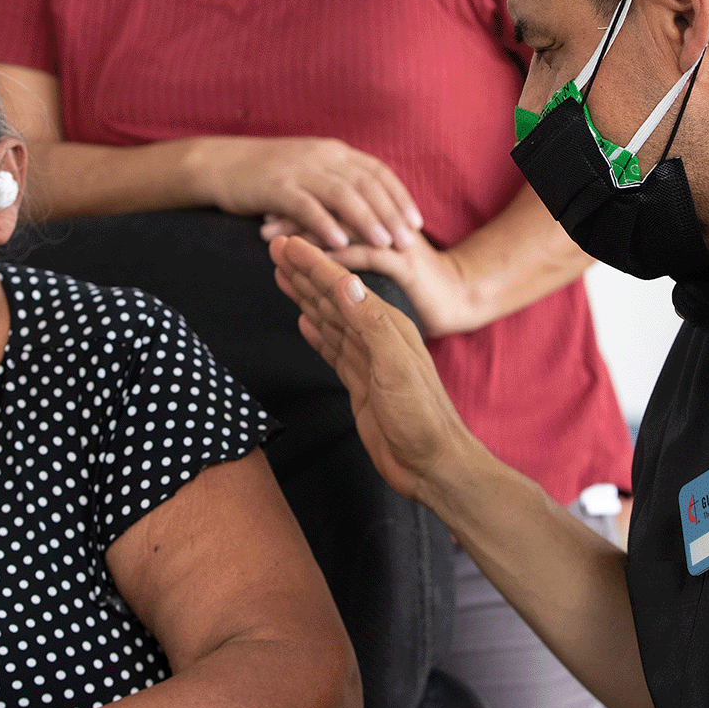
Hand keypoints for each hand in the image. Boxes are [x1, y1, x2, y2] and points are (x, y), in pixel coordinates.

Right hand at [193, 137, 423, 251]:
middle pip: (366, 184)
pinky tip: (339, 243)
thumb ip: (337, 183)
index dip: (399, 197)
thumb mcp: (309, 170)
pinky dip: (325, 223)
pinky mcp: (276, 185)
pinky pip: (306, 205)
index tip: (417, 223)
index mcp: (333, 152)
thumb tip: (369, 209)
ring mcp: (299, 169)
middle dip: (391, 213)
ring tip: (384, 244)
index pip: (377, 172)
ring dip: (366, 219)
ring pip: (342, 193)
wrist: (220, 164)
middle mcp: (322, 156)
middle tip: (408, 241)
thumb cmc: (267, 174)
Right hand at [270, 236, 478, 503]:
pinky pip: (333, 348)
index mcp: (387, 325)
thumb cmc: (421, 417)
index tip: (286, 243)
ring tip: (282, 275)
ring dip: (305, 296)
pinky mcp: (360, 384)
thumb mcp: (396, 366)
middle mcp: (377, 337)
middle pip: (332, 297)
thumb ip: (370, 324)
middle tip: (276, 248)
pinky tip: (304, 320)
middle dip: (303, 272)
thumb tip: (346, 283)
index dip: (313, 263)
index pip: (342, 286)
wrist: (432, 464)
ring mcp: (368, 361)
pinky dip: (316, 332)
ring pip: (328, 319)